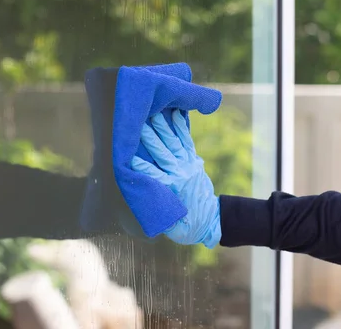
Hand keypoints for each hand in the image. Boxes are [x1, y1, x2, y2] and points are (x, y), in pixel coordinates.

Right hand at [131, 110, 220, 247]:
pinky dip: (181, 128)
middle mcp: (180, 174)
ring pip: (174, 144)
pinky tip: (176, 114)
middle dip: (151, 139)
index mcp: (172, 189)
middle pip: (162, 154)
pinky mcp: (193, 161)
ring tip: (155, 113)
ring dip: (164, 128)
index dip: (141, 166)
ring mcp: (188, 165)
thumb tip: (143, 205)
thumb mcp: (172, 227)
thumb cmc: (185, 226)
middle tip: (139, 123)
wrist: (211, 220)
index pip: (153, 175)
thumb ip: (159, 216)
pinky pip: (186, 142)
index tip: (129, 156)